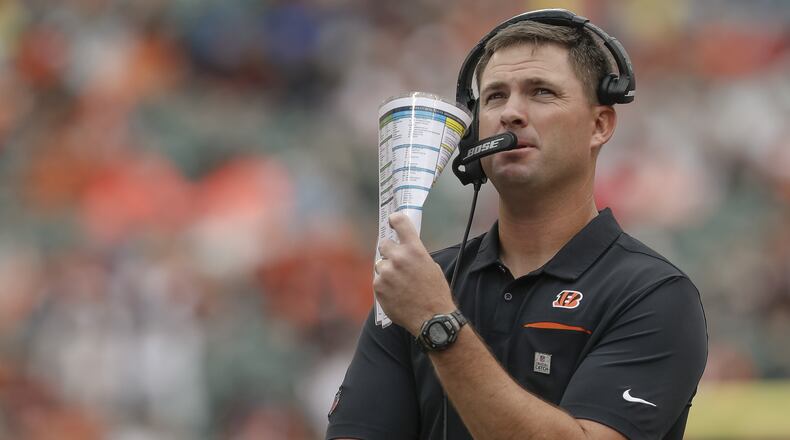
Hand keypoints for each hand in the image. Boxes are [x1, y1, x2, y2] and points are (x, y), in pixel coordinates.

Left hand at [374, 212, 455, 334]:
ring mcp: (386, 272)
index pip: (400, 222)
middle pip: (384, 244)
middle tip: (397, 261)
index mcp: (414, 249)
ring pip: (380, 264)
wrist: (431, 318)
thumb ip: (415, 255)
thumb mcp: (431, 266)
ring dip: (387, 270)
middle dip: (389, 251)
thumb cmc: (435, 292)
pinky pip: (378, 280)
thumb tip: (404, 250)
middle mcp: (398, 257)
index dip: (395, 220)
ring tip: (399, 284)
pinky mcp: (378, 286)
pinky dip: (384, 285)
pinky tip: (396, 293)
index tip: (392, 221)